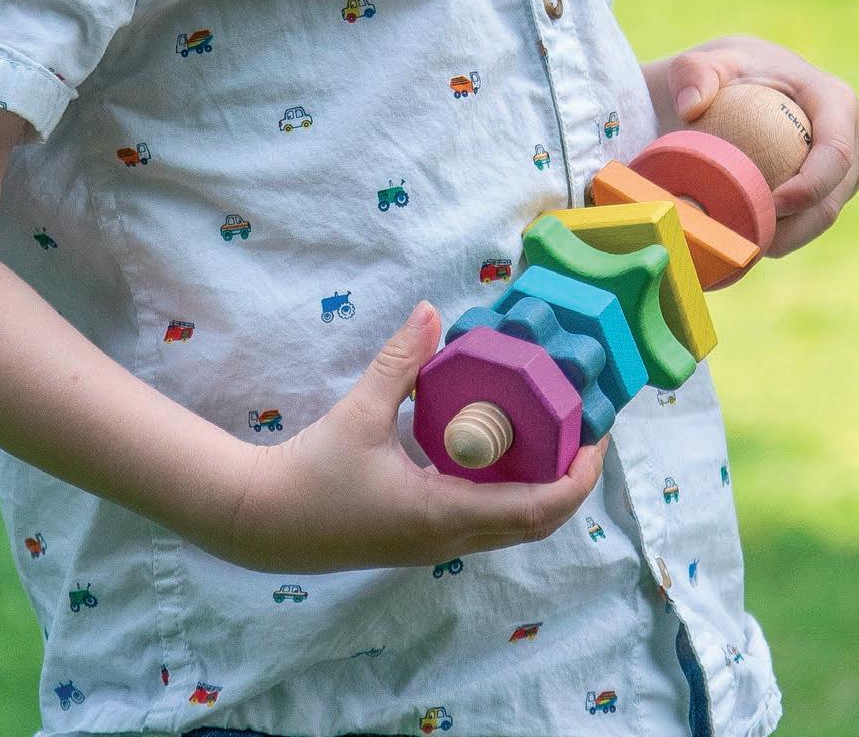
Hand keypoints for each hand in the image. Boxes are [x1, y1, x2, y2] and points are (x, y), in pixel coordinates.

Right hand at [202, 302, 608, 574]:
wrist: (260, 523)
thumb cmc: (310, 474)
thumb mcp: (359, 413)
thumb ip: (399, 362)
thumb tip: (431, 312)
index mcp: (444, 515)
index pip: (539, 509)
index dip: (579, 477)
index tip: (599, 437)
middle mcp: (449, 539)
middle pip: (537, 523)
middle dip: (570, 479)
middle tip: (585, 428)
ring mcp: (434, 545)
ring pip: (511, 526)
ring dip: (541, 486)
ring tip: (552, 432)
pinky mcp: (420, 539)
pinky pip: (484, 521)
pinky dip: (508, 490)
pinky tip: (499, 448)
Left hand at [660, 36, 858, 257]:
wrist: (747, 84)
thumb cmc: (731, 72)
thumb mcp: (708, 63)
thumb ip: (692, 74)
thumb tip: (690, 107)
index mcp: (837, 101)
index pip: (836, 153)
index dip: (808, 188)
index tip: (764, 206)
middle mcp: (856, 136)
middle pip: (831, 198)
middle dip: (791, 228)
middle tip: (741, 240)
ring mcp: (850, 168)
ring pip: (822, 218)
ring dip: (784, 239)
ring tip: (738, 244)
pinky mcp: (836, 189)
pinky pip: (811, 221)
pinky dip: (780, 235)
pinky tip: (743, 241)